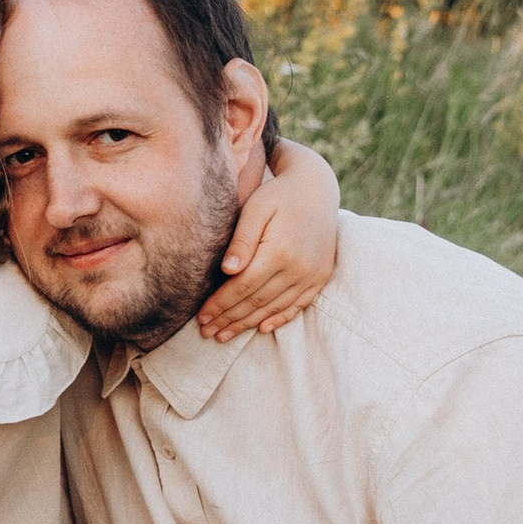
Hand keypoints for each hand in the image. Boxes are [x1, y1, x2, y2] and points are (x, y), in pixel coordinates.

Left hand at [197, 139, 340, 340]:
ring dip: (248, 323)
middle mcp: (299, 268)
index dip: (220, 304)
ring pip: (275, 307)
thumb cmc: (278, 195)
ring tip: (225, 334)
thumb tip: (228, 271)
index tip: (201, 317)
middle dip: (229, 318)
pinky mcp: (321, 276)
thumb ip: (242, 240)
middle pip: (257, 301)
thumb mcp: (256, 208)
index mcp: (279, 251)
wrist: (316, 188)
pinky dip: (280, 318)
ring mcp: (312, 275)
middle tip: (207, 332)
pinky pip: (298, 304)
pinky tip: (262, 328)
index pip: (243, 287)